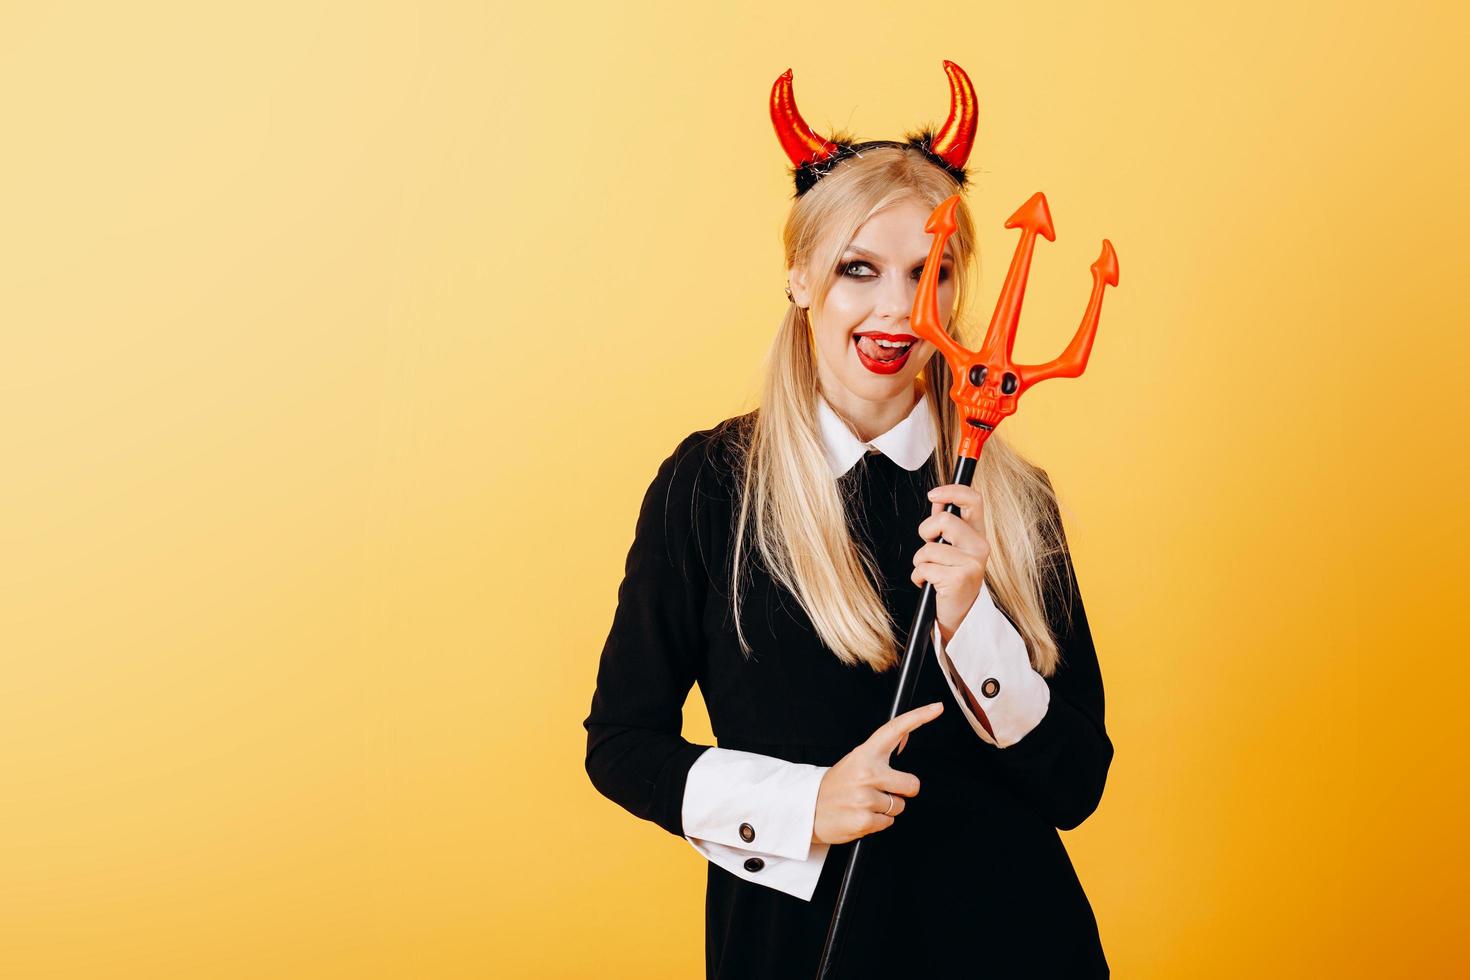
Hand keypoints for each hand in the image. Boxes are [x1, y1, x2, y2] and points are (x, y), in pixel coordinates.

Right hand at [812, 702, 943, 844]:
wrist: (806, 810)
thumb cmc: (834, 787)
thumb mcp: (854, 763)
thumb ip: (879, 754)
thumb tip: (905, 739)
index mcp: (864, 755)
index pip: (895, 730)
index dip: (918, 717)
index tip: (936, 708)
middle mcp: (867, 773)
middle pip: (912, 784)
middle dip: (902, 792)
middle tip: (881, 791)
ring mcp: (865, 797)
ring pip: (899, 807)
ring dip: (886, 809)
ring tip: (863, 804)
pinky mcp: (865, 820)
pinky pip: (888, 823)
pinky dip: (877, 823)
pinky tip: (860, 816)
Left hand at [913, 483, 990, 644]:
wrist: (960, 615)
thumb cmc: (952, 579)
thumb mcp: (953, 549)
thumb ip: (946, 525)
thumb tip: (937, 500)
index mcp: (978, 535)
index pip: (974, 500)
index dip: (952, 491)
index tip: (934, 495)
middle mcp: (980, 547)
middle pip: (943, 520)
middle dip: (925, 531)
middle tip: (928, 546)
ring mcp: (971, 563)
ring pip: (928, 548)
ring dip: (920, 562)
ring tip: (931, 572)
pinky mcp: (959, 579)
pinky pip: (924, 568)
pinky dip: (918, 577)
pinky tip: (930, 585)